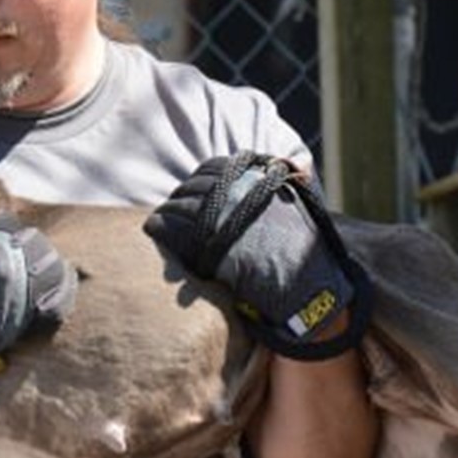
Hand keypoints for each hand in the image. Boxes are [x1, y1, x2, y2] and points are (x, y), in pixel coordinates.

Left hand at [143, 152, 369, 359]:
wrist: (305, 289)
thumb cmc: (302, 259)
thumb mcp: (296, 213)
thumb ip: (276, 194)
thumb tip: (288, 169)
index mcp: (260, 181)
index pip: (216, 167)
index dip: (200, 179)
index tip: (192, 189)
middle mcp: (241, 192)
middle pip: (196, 186)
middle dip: (182, 195)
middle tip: (172, 206)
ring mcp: (225, 215)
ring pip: (182, 205)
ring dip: (169, 210)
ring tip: (161, 218)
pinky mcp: (208, 239)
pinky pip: (173, 226)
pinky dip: (160, 225)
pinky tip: (152, 227)